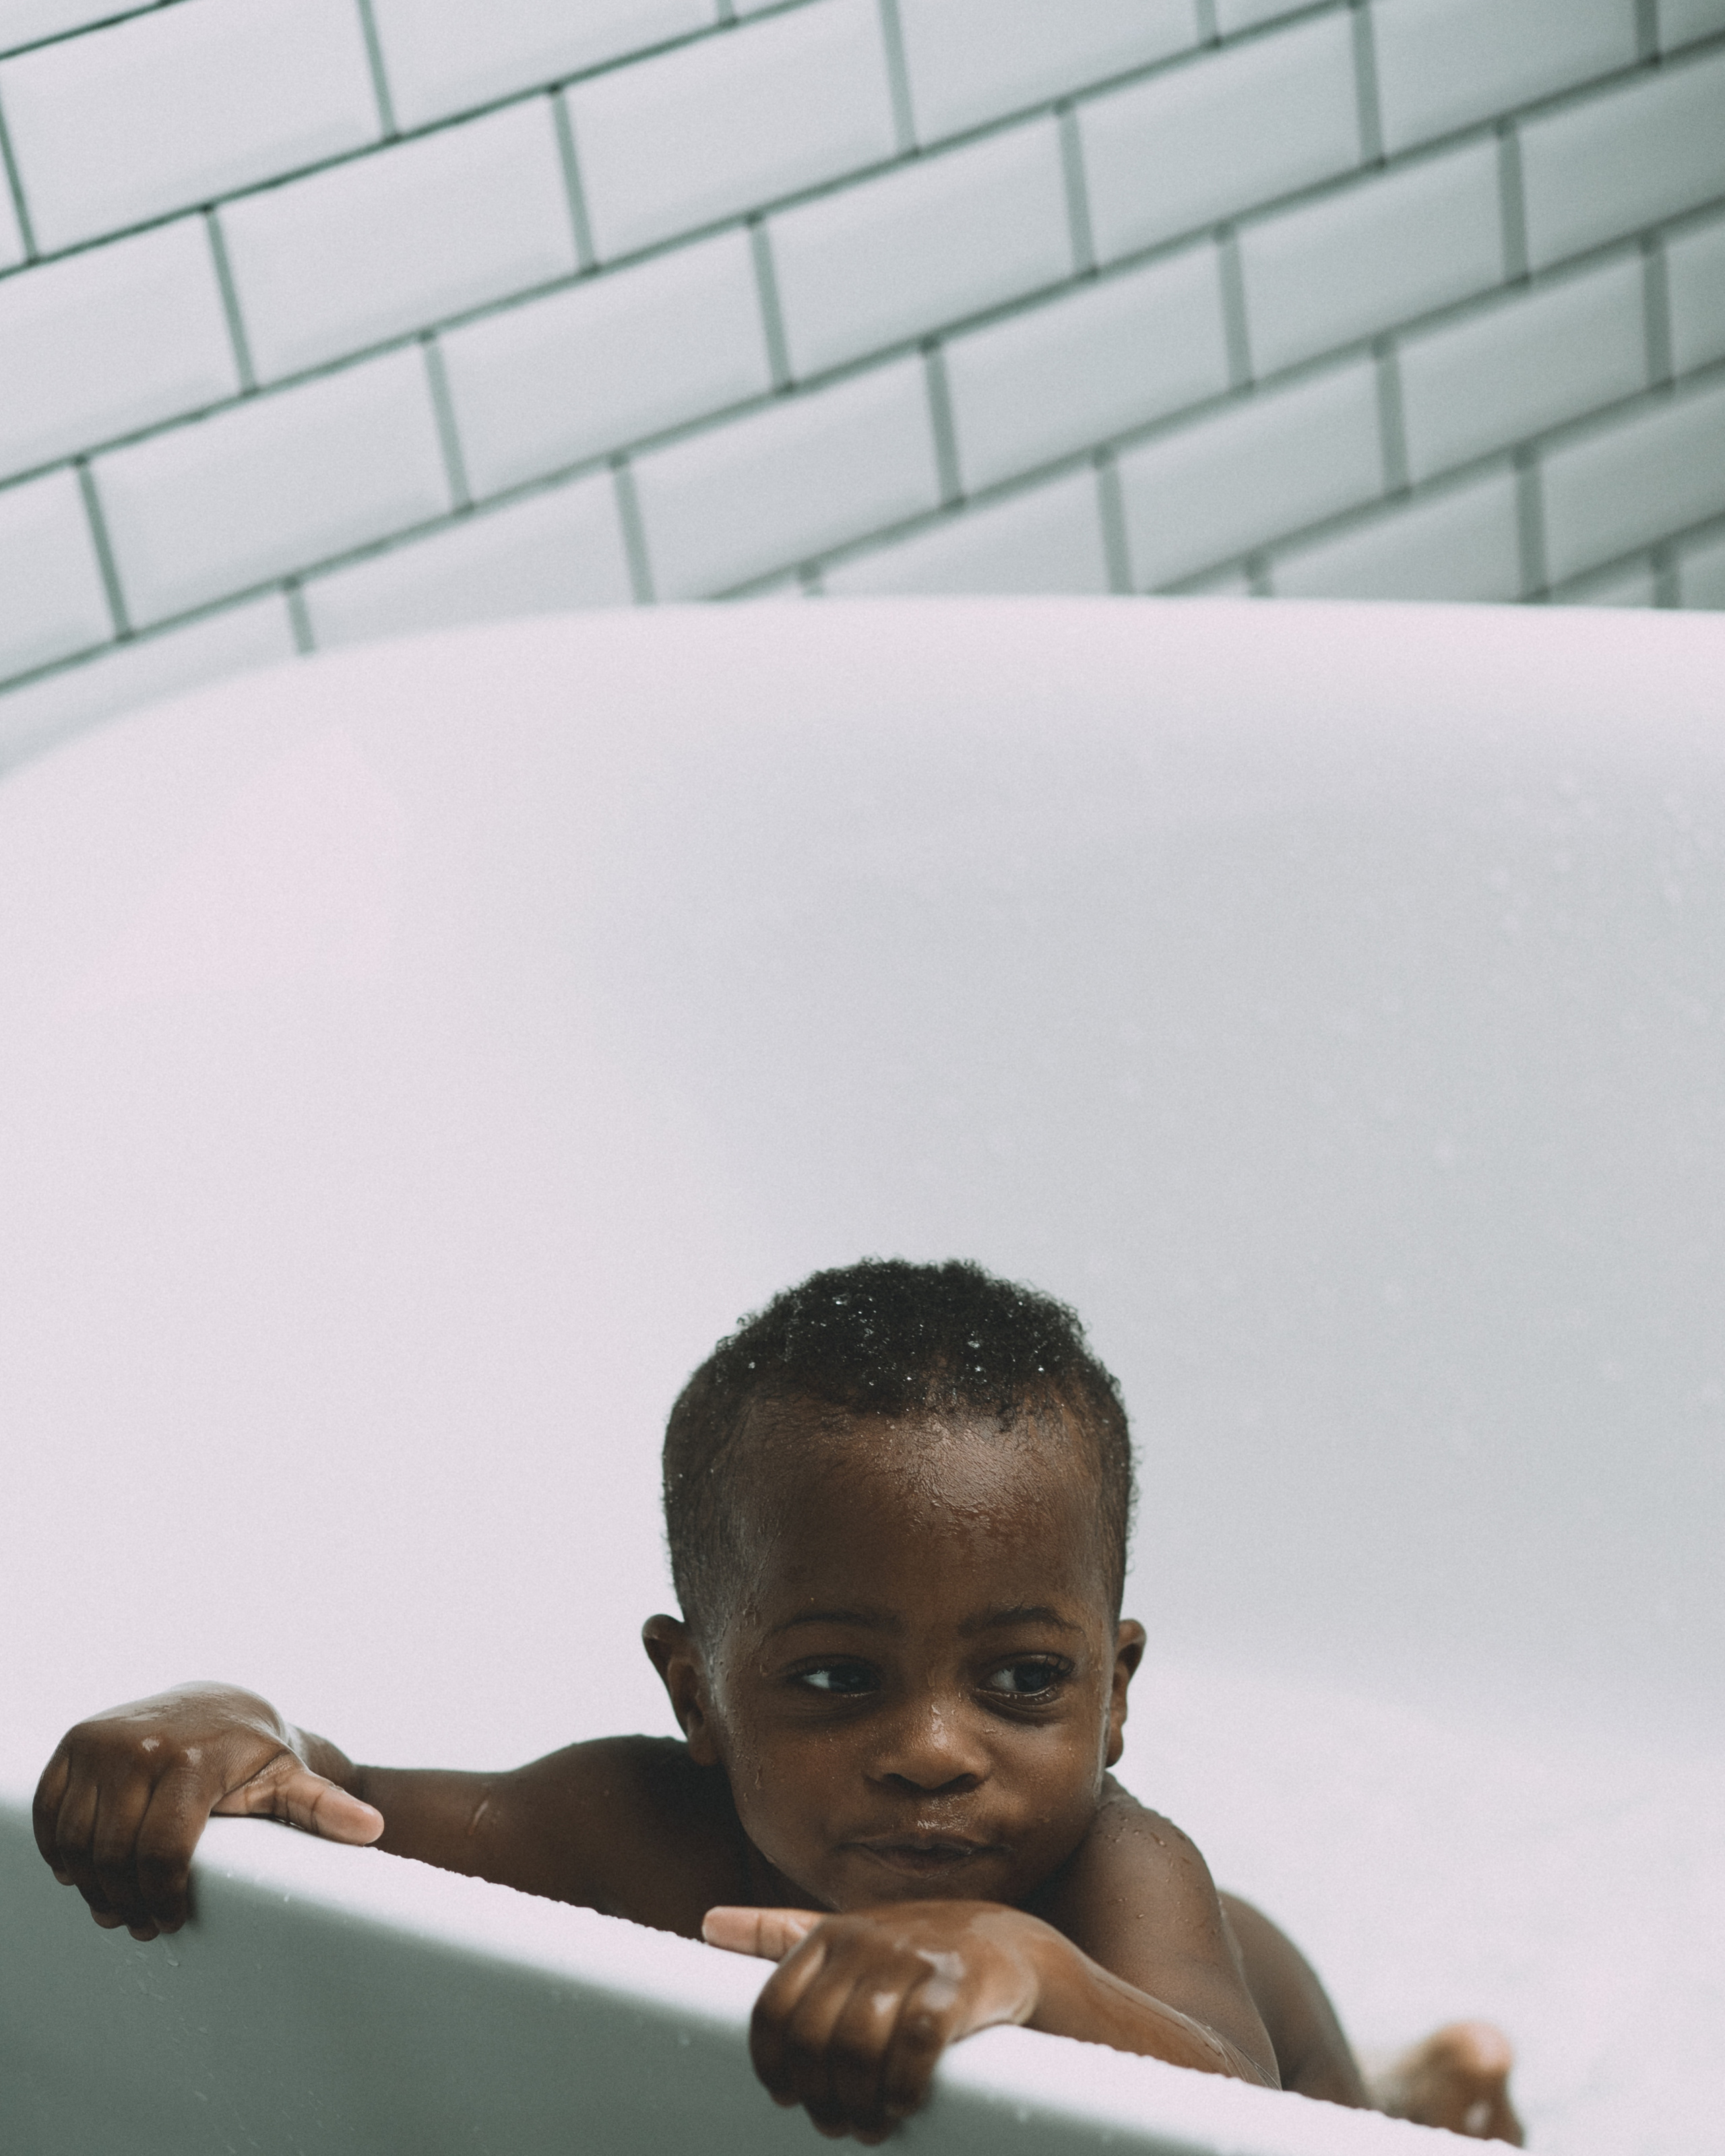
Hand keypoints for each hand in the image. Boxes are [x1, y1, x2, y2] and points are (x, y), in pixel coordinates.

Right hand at [33, 1683, 382, 1941]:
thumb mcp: (291, 1778)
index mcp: (195, 1759)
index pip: (163, 1851)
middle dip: (124, 1900)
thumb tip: (374, 1829)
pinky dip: (59, 1847)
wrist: (218, 1704)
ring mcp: (103, 1741)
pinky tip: (81, 1869)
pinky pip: (50, 1811)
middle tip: (138, 1923)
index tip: (169, 1921)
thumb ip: (326, 1807)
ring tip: (112, 1904)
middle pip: (115, 1852)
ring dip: (88, 1883)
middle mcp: (142, 1745)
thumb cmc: (256, 1753)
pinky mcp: (76, 1743)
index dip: (162, 1898)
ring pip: (77, 1838)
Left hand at [705, 1900, 1060, 2141]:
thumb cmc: (912, 1953)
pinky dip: (902, 2088)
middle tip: (834, 2123)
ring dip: (857, 2103)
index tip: (788, 2097)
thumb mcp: (844, 1936)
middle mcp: (865, 1941)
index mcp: (828, 1934)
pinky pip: (915, 2047)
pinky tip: (903, 2104)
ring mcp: (911, 1960)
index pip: (773, 2008)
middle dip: (818, 2096)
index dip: (772, 2066)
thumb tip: (707, 1924)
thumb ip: (777, 1933)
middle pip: (813, 2039)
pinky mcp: (956, 1986)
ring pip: (857, 2048)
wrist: (1008, 1947)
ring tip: (867, 2124)